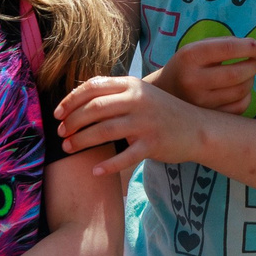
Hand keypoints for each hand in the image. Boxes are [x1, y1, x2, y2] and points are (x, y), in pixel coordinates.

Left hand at [55, 74, 202, 180]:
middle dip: (72, 122)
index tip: (58, 113)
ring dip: (81, 141)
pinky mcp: (153, 144)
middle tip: (60, 134)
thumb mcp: (141, 94)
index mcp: (132, 85)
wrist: (197, 128)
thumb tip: (77, 97)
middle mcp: (138, 100)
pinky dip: (107, 165)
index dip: (70, 100)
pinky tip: (94, 170)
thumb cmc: (162, 113)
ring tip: (68, 148)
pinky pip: (124, 157)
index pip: (93, 87)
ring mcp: (146, 122)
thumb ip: (115, 93)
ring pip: (104, 131)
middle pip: (94, 109)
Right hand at [155, 34, 255, 113]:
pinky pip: (239, 107)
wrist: (163, 94)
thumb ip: (225, 44)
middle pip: (237, 73)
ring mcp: (200, 103)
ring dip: (251, 80)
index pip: (228, 49)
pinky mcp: (207, 117)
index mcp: (190, 56)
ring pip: (241, 91)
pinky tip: (240, 89)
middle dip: (254, 65)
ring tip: (246, 73)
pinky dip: (246, 96)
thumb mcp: (197, 48)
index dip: (251, 47)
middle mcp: (193, 80)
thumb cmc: (187, 66)